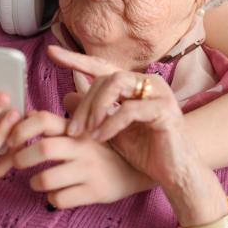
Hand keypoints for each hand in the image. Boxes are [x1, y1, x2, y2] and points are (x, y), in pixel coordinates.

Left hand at [6, 109, 152, 208]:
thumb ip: (58, 120)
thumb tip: (31, 113)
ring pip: (47, 179)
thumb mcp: (89, 126)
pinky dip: (52, 199)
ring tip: (36, 181)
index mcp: (78, 127)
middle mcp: (83, 146)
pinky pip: (61, 199)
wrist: (141, 170)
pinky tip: (57, 195)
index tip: (11, 140)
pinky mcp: (95, 192)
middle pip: (43, 149)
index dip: (22, 128)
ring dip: (34, 182)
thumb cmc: (107, 146)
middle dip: (21, 158)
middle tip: (16, 163)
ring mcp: (89, 170)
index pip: (44, 120)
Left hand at [47, 45, 227, 224]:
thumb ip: (92, 113)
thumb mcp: (110, 130)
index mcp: (134, 85)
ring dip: (95, 108)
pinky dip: (110, 123)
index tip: (51, 53)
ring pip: (116, 83)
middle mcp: (148, 82)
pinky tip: (100, 138)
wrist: (176, 174)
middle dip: (84, 102)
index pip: (101, 66)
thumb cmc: (146, 152)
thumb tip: (65, 97)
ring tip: (85, 132)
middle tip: (71, 128)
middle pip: (105, 77)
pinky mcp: (165, 109)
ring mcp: (158, 92)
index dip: (76, 59)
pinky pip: (129, 109)